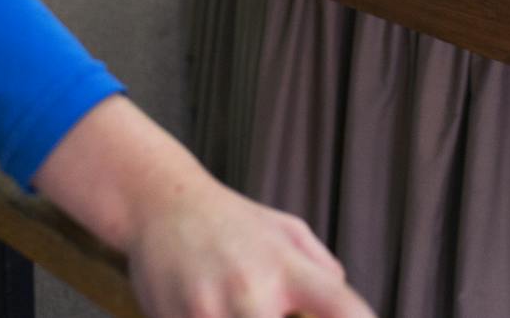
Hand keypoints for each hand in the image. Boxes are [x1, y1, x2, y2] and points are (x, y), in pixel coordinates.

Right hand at [33, 97, 373, 317]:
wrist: (162, 203)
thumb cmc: (232, 222)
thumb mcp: (287, 231)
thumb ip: (323, 272)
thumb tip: (347, 308)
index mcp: (289, 267)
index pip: (343, 308)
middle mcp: (254, 290)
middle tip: (278, 307)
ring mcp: (214, 310)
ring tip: (239, 304)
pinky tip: (212, 307)